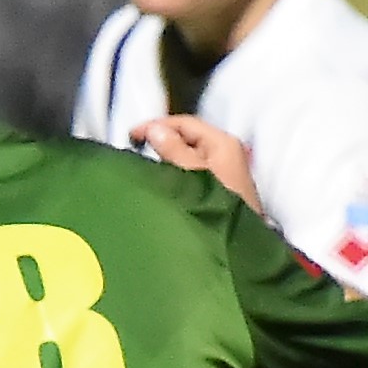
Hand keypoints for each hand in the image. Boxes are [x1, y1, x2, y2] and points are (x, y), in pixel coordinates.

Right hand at [134, 113, 260, 212]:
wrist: (235, 244)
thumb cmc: (219, 207)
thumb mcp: (191, 174)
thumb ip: (173, 150)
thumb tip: (156, 131)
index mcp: (223, 144)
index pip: (186, 123)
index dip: (157, 126)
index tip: (133, 135)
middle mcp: (227, 153)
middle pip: (189, 137)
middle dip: (162, 140)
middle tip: (136, 147)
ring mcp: (225, 171)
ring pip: (190, 154)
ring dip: (168, 157)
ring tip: (146, 165)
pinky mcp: (219, 188)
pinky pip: (193, 171)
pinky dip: (176, 172)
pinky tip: (164, 182)